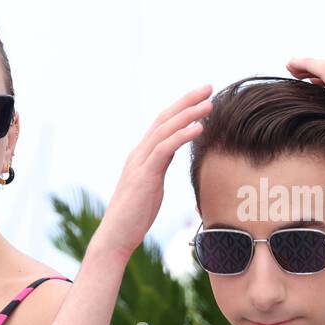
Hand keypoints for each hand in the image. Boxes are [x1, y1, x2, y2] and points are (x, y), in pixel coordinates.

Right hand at [92, 85, 212, 259]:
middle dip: (187, 101)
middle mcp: (138, 155)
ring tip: (209, 104)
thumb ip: (158, 168)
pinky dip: (182, 135)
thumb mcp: (150, 187)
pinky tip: (199, 128)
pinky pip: (165, 149)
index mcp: (140, 157)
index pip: (162, 125)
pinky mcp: (144, 176)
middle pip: (163, 119)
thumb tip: (169, 159)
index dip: (181, 108)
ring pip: (165, 130)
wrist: (115, 237)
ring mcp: (139, 164)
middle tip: (208, 88)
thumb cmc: (133, 218)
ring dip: (189, 114)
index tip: (202, 97)